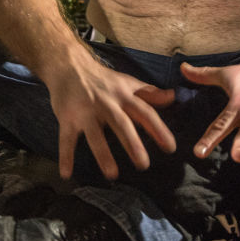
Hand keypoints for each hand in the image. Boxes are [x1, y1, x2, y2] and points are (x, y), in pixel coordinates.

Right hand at [50, 62, 175, 180]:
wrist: (68, 65)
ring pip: (95, 135)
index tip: (170, 148)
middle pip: (121, 124)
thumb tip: (174, 97)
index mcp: (123, 96)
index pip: (144, 112)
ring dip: (103, 154)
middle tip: (143, 164)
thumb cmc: (102, 78)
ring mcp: (85, 111)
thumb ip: (149, 92)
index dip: (158, 129)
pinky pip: (66, 139)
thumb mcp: (127, 82)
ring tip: (112, 175)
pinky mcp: (67, 117)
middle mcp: (106, 103)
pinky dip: (65, 156)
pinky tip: (67, 174)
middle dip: (132, 143)